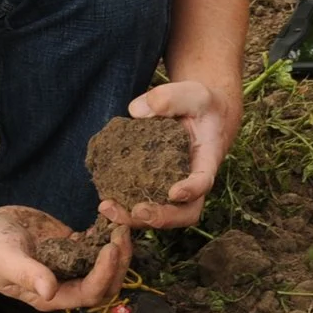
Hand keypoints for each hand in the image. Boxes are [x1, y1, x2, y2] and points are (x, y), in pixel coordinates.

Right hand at [0, 206, 130, 311]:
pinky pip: (97, 241)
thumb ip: (26, 275)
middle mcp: (66, 283)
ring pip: (107, 262)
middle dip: (120, 261)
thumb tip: (49, 291)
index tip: (110, 248)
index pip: (88, 293)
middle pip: (106, 282)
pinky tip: (106, 210)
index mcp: (51, 296)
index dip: (104, 274)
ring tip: (119, 218)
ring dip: (118, 243)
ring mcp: (72, 263)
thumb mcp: (5, 260)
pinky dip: (106, 228)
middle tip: (122, 232)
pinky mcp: (73, 244)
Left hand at [101, 80, 241, 230]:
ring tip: (106, 207)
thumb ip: (169, 98)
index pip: (204, 180)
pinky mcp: (155, 187)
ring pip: (162, 216)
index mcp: (207, 159)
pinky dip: (124, 208)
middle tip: (138, 210)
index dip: (192, 190)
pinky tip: (104, 201)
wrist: (200, 114)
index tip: (174, 192)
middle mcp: (193, 181)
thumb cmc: (199, 105)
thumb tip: (136, 112)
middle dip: (162, 217)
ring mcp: (174, 188)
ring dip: (135, 218)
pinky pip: (143, 204)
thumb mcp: (193, 93)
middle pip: (186, 213)